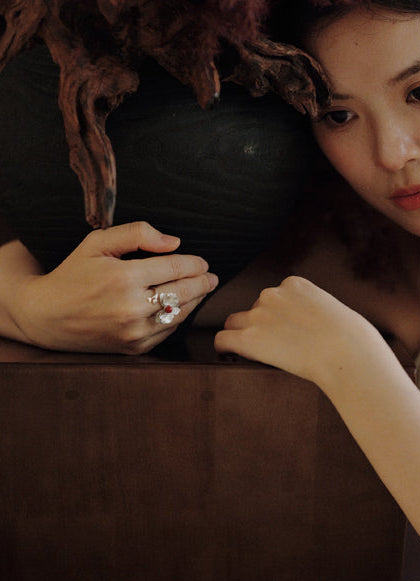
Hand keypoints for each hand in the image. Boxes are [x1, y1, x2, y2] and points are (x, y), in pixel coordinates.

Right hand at [13, 221, 217, 353]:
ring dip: (195, 301)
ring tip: (202, 290)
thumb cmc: (73, 274)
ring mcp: (133, 331)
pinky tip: (180, 308)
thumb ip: (137, 233)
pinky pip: (166, 332)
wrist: (46, 316)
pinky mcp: (133, 348)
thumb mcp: (97, 242)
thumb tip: (174, 242)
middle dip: (202, 282)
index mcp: (124, 278)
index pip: (175, 268)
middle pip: (183, 292)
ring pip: (179, 314)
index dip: (195, 264)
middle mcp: (131, 307)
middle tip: (211, 277)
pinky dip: (177, 319)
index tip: (203, 262)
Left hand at [214, 275, 387, 390]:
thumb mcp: (332, 309)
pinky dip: (225, 348)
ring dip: (244, 336)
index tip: (288, 331)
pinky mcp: (249, 338)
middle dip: (261, 325)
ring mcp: (259, 315)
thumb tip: (310, 324)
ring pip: (235, 323)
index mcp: (294, 284)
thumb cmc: (350, 337)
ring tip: (259, 354)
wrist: (346, 352)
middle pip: (254, 309)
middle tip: (278, 346)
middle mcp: (272, 294)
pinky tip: (230, 356)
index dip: (278, 316)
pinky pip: (222, 339)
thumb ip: (313, 309)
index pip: (274, 297)